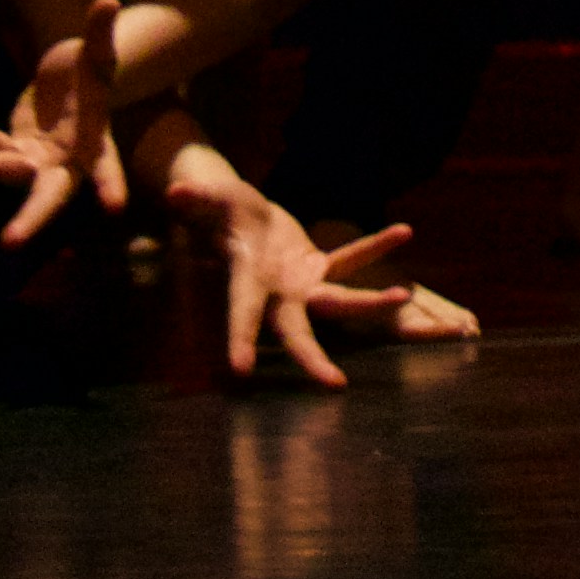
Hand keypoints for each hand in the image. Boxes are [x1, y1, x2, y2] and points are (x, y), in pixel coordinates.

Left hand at [0, 0, 130, 245]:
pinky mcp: (10, 148)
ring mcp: (33, 160)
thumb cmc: (93, 75)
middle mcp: (63, 164)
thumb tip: (107, 0)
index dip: (110, 187)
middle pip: (47, 197)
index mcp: (94, 148)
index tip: (114, 208)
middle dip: (30, 220)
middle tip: (8, 242)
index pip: (107, 171)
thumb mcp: (99, 54)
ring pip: (0, 169)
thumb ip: (102, 33)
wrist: (72, 84)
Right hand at [164, 142, 473, 386]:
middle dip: (312, 360)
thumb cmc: (213, 210)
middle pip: (296, 333)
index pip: (240, 314)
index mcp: (245, 281)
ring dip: (370, 303)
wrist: (236, 216)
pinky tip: (403, 231)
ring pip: (339, 301)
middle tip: (334, 386)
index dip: (238, 339)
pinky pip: (350, 260)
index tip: (239, 372)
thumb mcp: (204, 202)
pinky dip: (375, 246)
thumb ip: (194, 199)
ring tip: (402, 297)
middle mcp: (276, 295)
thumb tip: (176, 192)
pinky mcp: (317, 268)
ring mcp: (300, 285)